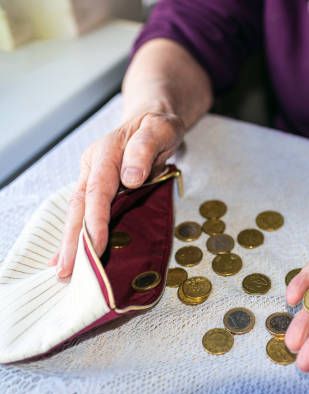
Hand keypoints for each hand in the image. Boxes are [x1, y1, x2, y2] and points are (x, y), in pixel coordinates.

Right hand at [49, 112, 184, 280]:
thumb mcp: (160, 129)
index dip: (95, 220)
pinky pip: (86, 214)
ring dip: (71, 242)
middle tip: (66, 270)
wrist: (153, 122)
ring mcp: (93, 179)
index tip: (96, 246)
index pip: (97, 191)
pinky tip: (71, 255)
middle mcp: (93, 167)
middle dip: (73, 240)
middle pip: (79, 206)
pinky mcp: (99, 189)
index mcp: (105, 153)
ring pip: (78, 213)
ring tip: (63, 271)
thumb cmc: (158, 127)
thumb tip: (130, 178)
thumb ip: (145, 149)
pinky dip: (79, 235)